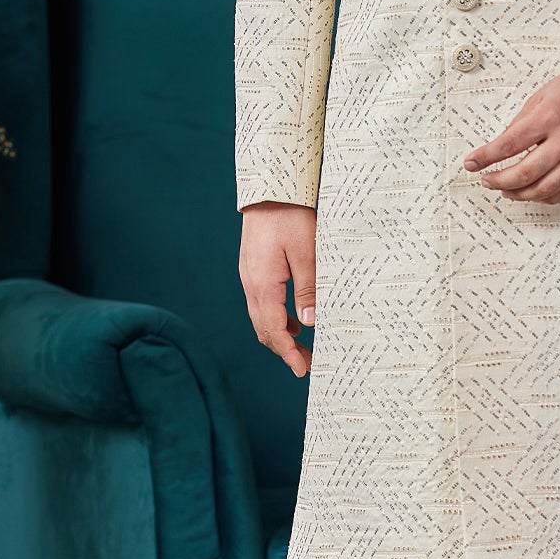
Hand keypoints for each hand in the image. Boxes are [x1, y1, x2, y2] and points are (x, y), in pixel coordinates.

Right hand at [238, 201, 316, 376]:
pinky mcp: (254, 269)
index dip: (288, 353)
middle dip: (283, 350)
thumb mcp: (307, 251)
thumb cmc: (290, 215)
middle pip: (264, 329)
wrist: (271, 189)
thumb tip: (309, 322)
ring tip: (302, 348)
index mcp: (263, 284)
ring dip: (279, 336)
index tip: (302, 370)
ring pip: (261, 318)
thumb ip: (308, 287)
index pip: (274, 330)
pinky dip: (276, 318)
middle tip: (306, 365)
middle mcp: (251, 284)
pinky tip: (294, 320)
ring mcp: (250, 277)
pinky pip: (262, 303)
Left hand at [463, 69, 559, 203]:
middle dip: (499, 181)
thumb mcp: (543, 95)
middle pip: (525, 173)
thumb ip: (522, 122)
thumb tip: (501, 146)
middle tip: (487, 180)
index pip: (509, 144)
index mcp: (550, 116)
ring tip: (507, 190)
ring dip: (520, 194)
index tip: (472, 163)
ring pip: (545, 189)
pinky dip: (546, 198)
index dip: (485, 157)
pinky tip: (535, 193)